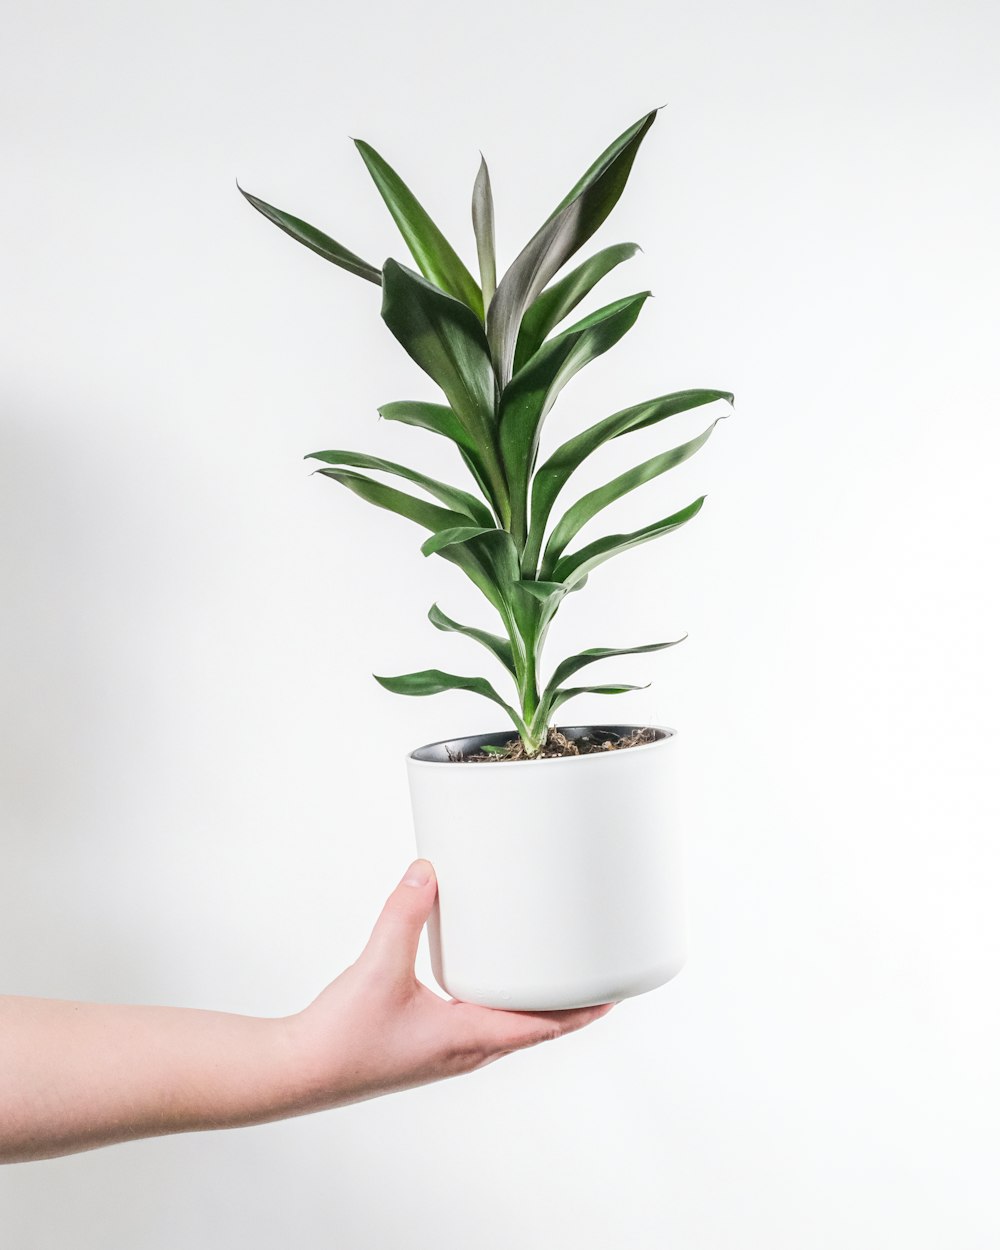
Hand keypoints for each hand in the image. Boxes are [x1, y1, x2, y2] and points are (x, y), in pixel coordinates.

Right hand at [285, 859, 614, 1107]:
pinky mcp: (426, 1046)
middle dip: (568, 1002)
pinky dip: (500, 1000)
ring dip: (535, 1002)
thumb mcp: (378, 966)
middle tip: (593, 967)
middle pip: (536, 1028)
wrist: (298, 1072)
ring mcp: (446, 1052)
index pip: (546, 1027)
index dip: (585, 1009)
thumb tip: (427, 872)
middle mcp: (466, 1050)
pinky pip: (480, 1022)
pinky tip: (486, 975)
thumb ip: (404, 914)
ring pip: (508, 1026)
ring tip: (550, 968)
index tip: (617, 991)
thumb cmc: (340, 1037)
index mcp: (469, 1038)